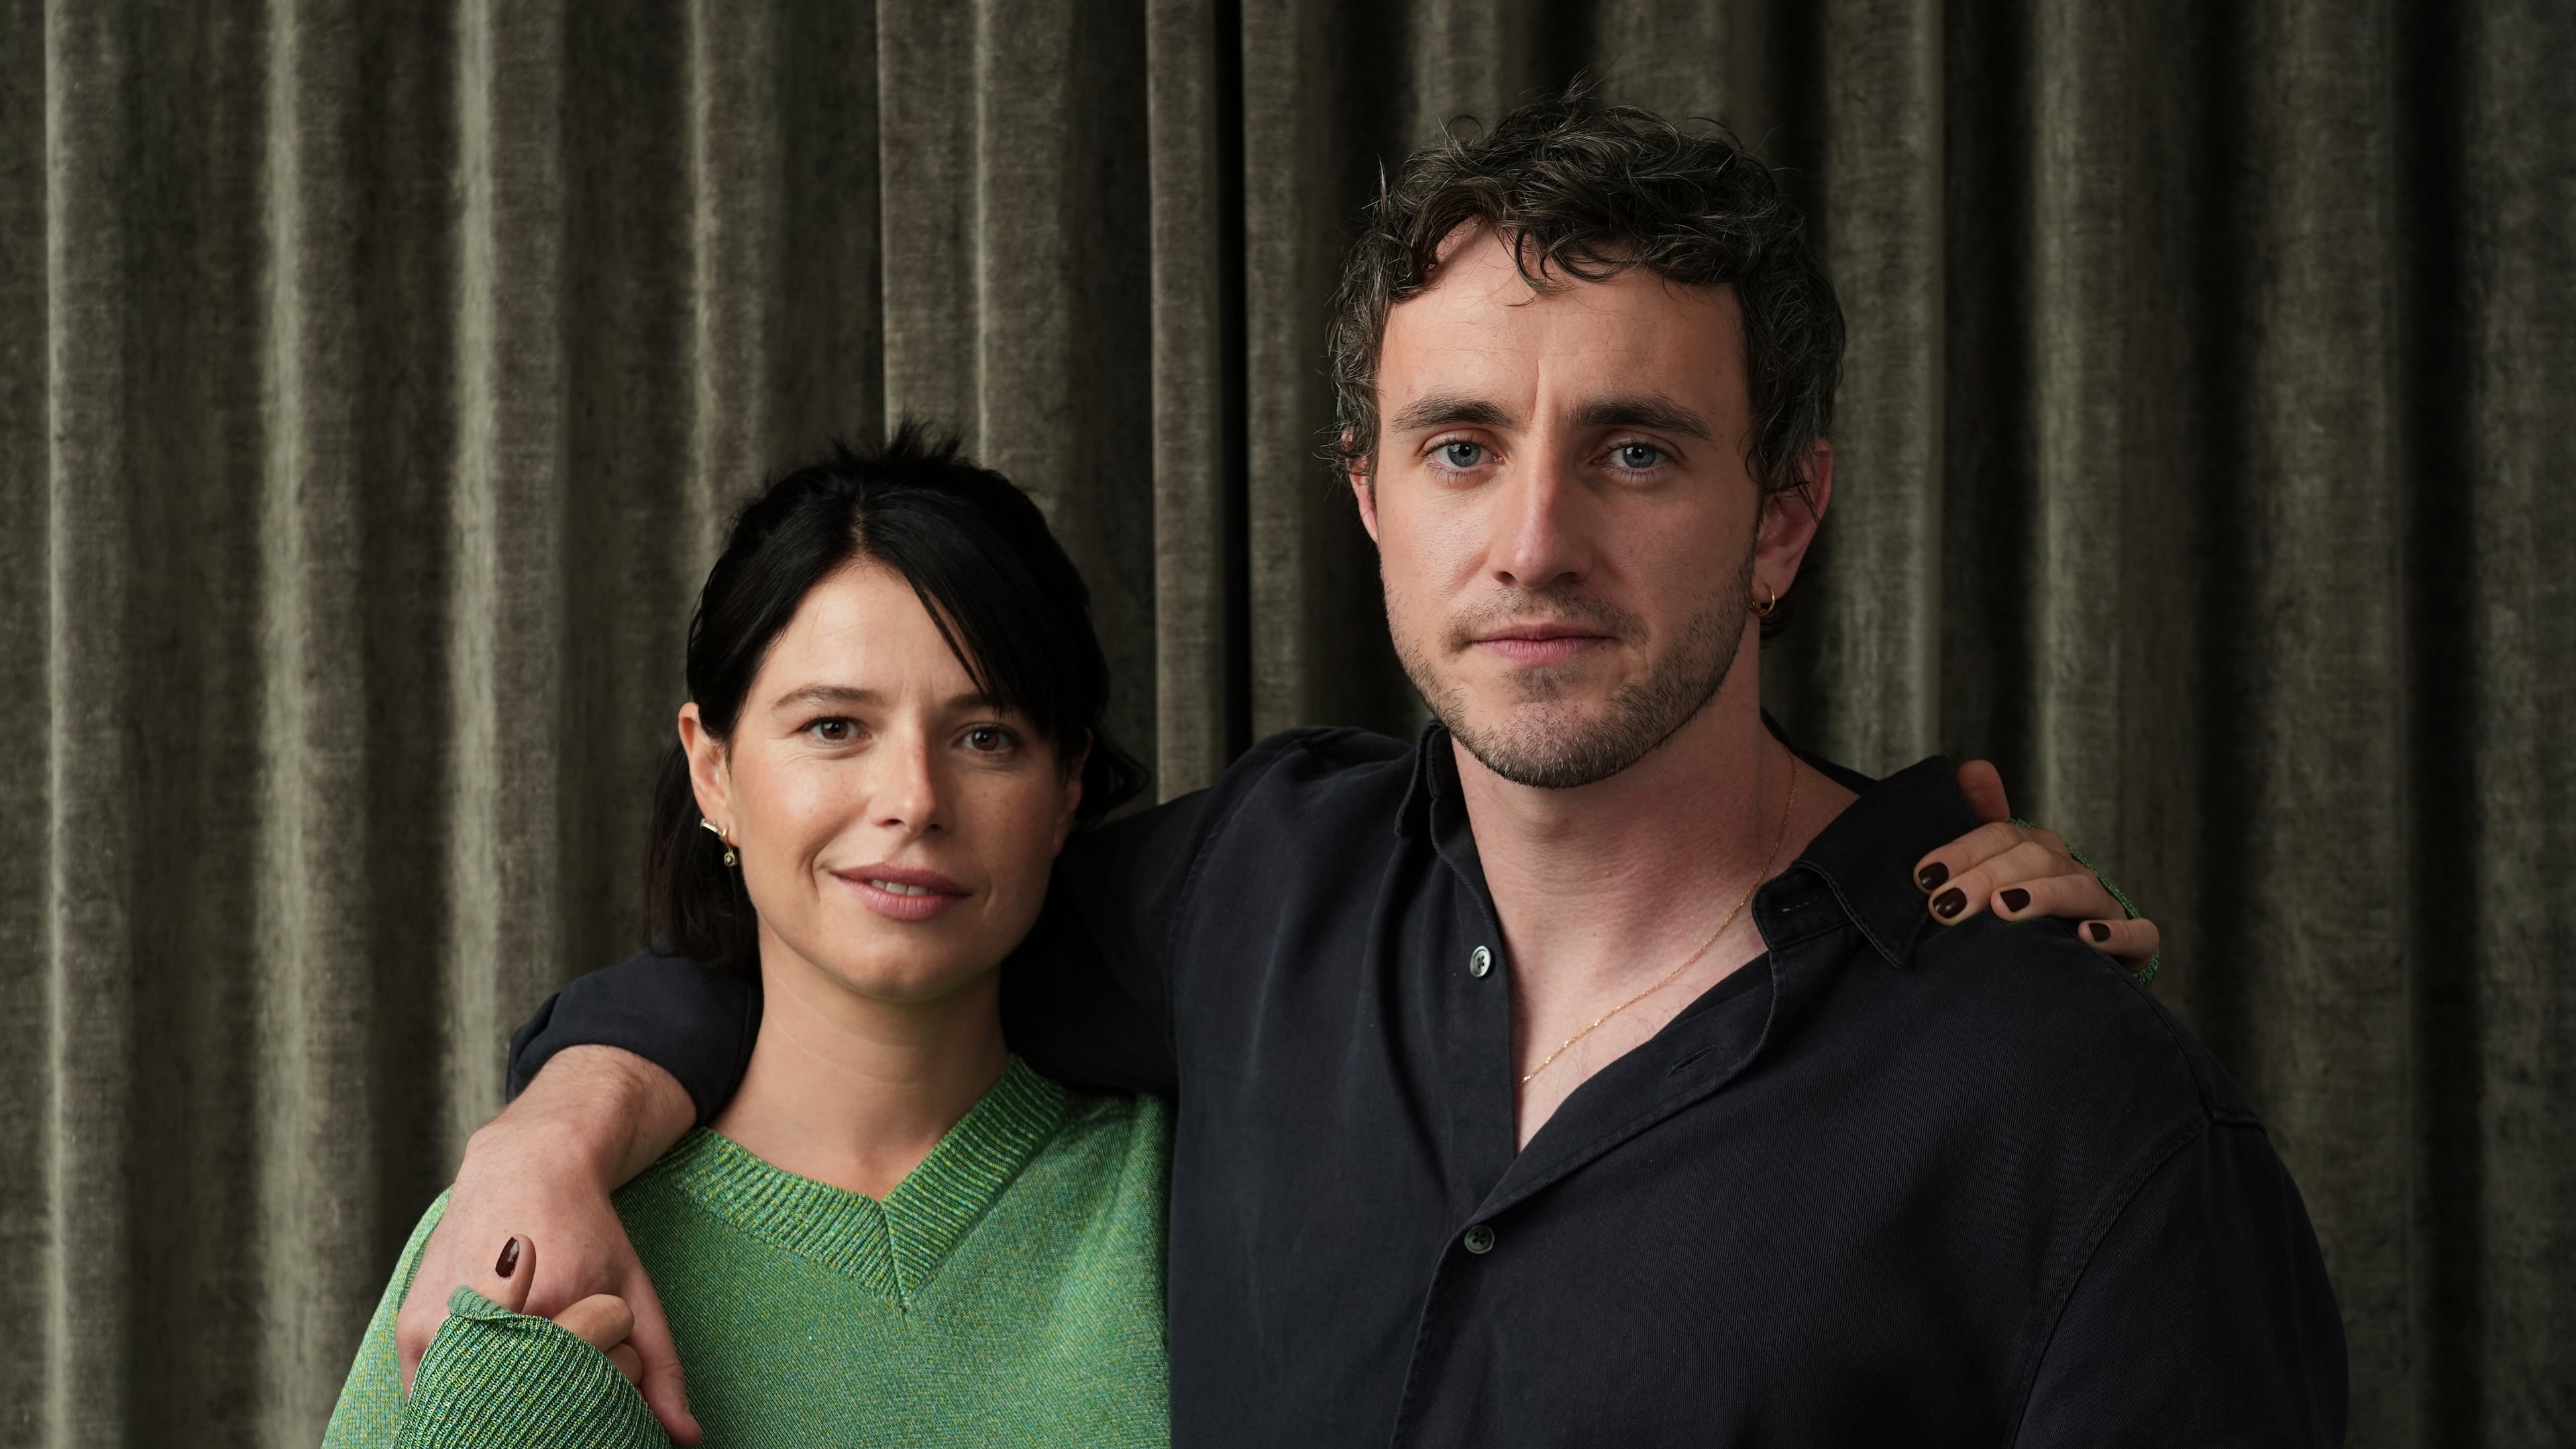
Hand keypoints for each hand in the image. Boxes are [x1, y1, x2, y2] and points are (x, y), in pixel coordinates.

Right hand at [396, 1046, 700, 1443]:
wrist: (522, 1169)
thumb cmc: (585, 1233)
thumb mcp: (633, 1289)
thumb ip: (659, 1365)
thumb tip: (685, 1437)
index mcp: (552, 1308)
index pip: (582, 1405)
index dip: (598, 1398)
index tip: (599, 1381)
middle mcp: (489, 1319)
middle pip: (527, 1414)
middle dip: (550, 1409)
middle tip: (561, 1376)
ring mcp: (441, 1328)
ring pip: (474, 1412)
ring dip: (502, 1404)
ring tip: (527, 1367)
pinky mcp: (409, 1333)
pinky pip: (433, 1399)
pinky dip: (461, 1399)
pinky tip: (488, 1372)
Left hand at [1913, 760, 2162, 967]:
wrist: (2055, 976)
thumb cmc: (2011, 922)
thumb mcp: (1985, 876)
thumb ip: (1976, 825)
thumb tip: (1973, 768)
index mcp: (2036, 851)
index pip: (2001, 835)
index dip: (1963, 851)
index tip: (1926, 877)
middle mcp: (2070, 872)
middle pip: (2035, 858)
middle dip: (1987, 877)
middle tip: (1947, 905)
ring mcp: (2103, 907)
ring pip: (2081, 889)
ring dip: (2043, 895)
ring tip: (2005, 908)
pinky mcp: (2133, 946)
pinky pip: (2140, 935)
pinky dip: (2117, 933)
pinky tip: (2086, 936)